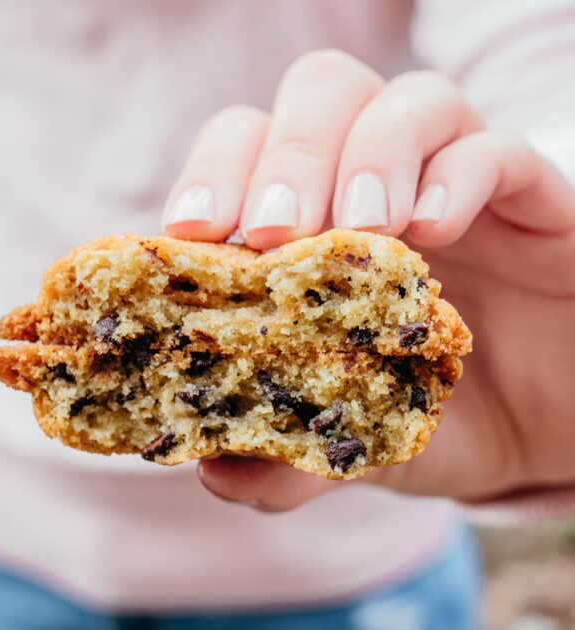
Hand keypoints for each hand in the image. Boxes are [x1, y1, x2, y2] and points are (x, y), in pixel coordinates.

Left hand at [161, 50, 574, 510]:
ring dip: (367, 154)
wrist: (544, 433)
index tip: (191, 232)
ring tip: (362, 226)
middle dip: (284, 157)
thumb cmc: (427, 413)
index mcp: (307, 216)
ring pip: (406, 99)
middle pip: (319, 93)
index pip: (242, 146)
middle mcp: (372, 178)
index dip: (210, 173)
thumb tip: (214, 474)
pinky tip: (434, 229)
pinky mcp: (532, 195)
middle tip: (272, 231)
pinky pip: (496, 150)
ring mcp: (451, 177)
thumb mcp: (347, 442)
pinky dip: (458, 176)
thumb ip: (283, 460)